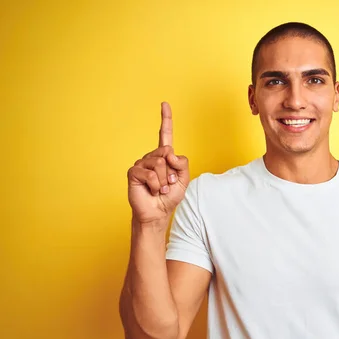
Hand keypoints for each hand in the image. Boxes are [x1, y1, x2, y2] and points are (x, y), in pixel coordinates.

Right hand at [127, 102, 189, 224]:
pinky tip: (152, 191)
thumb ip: (182, 164)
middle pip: (167, 154)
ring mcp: (141, 164)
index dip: (165, 119)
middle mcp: (152, 157)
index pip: (165, 134)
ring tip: (160, 189)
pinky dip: (155, 185)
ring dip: (164, 181)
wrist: (157, 213)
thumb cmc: (169, 197)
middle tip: (167, 184)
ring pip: (159, 164)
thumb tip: (169, 153)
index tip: (164, 103)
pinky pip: (150, 174)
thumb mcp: (183, 180)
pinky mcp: (134, 172)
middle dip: (171, 172)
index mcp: (164, 157)